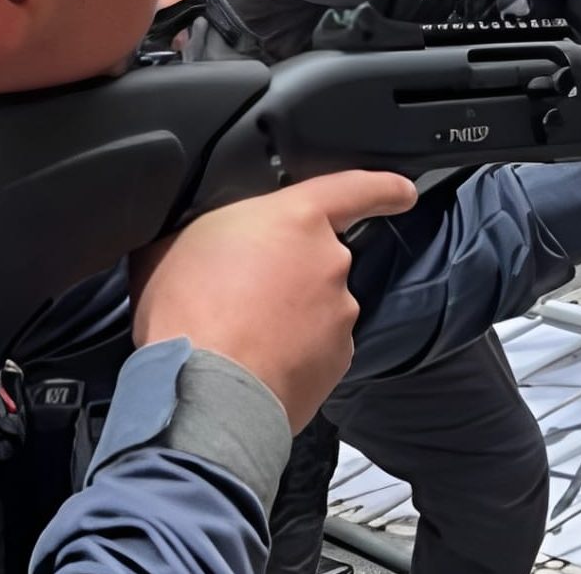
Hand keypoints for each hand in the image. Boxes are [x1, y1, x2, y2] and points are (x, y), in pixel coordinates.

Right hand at [129, 171, 417, 432]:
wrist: (204, 391)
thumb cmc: (187, 310)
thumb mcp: (177, 241)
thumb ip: (215, 227)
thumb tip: (211, 239)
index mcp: (297, 219)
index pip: (355, 188)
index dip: (383, 188)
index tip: (403, 192)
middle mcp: (329, 262)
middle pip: (317, 257)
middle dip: (286, 272)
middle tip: (238, 292)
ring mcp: (338, 315)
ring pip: (317, 306)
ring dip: (288, 315)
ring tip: (238, 333)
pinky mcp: (337, 361)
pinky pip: (316, 347)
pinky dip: (293, 353)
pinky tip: (255, 361)